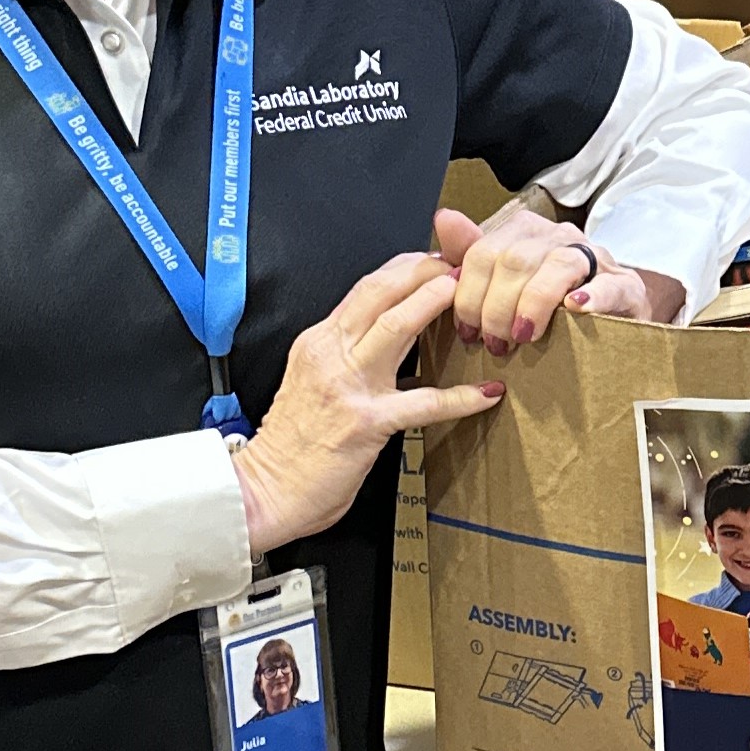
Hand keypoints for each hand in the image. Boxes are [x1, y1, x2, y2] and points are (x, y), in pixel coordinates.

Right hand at [231, 252, 500, 551]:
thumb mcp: (310, 382)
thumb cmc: (290, 446)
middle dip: (420, 271)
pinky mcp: (366, 422)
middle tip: (457, 263)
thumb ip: (342, 358)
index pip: (364, 290)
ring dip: (431, 303)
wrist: (263, 489)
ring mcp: (347, 385)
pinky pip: (422, 403)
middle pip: (378, 292)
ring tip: (464, 292)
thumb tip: (383, 341)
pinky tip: (486, 393)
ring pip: (394, 326)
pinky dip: (459, 398)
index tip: (432, 261)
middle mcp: (329, 354)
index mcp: (318, 343)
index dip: (403, 269)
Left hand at [436, 205, 679, 344]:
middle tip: (493, 344)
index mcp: (525, 232)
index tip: (468, 332)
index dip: (470, 294)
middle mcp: (559, 236)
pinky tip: (575, 309)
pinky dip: (591, 296)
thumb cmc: (550, 303)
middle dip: (496, 307)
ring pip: (557, 265)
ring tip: (523, 337)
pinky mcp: (626, 285)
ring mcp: (595, 257)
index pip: (485, 252)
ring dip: (533, 304)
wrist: (611, 316)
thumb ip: (471, 254)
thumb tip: (443, 218)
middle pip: (516, 260)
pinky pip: (609, 284)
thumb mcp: (505, 282)